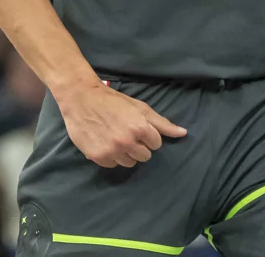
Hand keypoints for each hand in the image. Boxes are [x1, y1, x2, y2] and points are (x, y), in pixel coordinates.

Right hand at [58, 79, 186, 167]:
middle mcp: (127, 142)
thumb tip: (183, 133)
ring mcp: (111, 151)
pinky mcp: (97, 157)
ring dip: (126, 153)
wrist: (81, 98)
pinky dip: (112, 156)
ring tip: (117, 138)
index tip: (138, 128)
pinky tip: (106, 143)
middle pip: (145, 156)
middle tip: (128, 133)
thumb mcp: (140, 108)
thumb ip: (162, 123)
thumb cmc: (113, 101)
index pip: (156, 144)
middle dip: (139, 146)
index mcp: (140, 128)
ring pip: (130, 163)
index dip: (149, 136)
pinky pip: (113, 165)